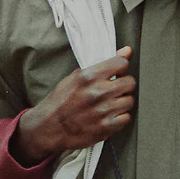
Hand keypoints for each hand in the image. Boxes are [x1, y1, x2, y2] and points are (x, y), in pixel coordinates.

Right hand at [14, 46, 135, 163]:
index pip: (121, 64)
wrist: (49, 127)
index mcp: (89, 76)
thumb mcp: (76, 77)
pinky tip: (110, 115)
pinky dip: (121, 117)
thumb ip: (102, 65)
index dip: (121, 68)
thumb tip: (126, 51)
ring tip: (111, 103)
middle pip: (130, 83)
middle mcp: (98, 92)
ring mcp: (103, 111)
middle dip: (125, 84)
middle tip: (116, 89)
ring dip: (123, 101)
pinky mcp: (106, 127)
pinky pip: (126, 118)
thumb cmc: (61, 101)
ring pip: (130, 100)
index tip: (117, 73)